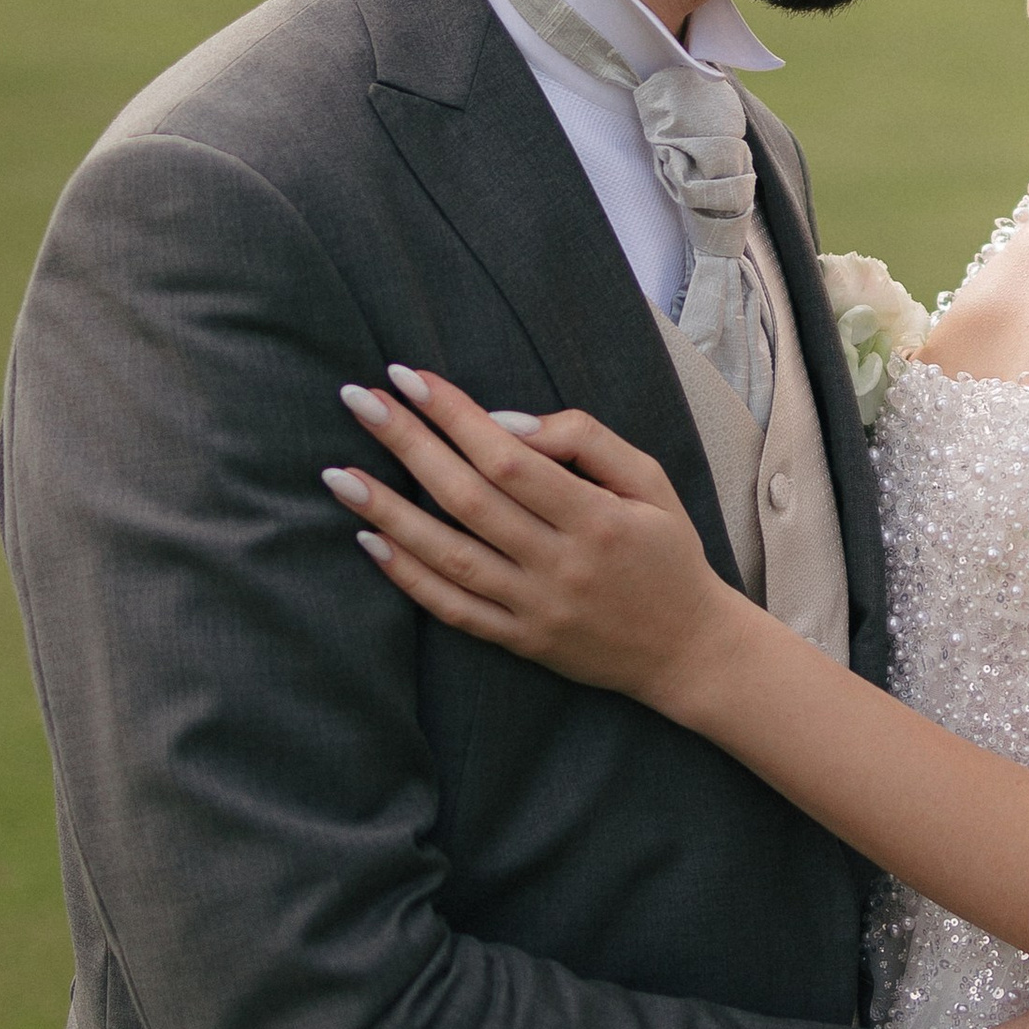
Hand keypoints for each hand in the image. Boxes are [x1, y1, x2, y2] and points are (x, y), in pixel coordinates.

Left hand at [325, 369, 735, 706]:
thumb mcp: (650, 481)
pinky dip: (408, 578)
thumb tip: (506, 422)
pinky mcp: (520, 642)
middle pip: (468, 499)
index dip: (453, 415)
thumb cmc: (668, 552)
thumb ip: (585, 441)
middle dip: (407, 445)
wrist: (688, 650)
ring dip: (388, 513)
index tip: (408, 378)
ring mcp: (536, 608)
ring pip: (449, 557)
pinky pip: (453, 610)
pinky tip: (369, 542)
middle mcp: (561, 565)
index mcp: (596, 518)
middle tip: (357, 402)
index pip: (508, 458)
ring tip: (340, 474)